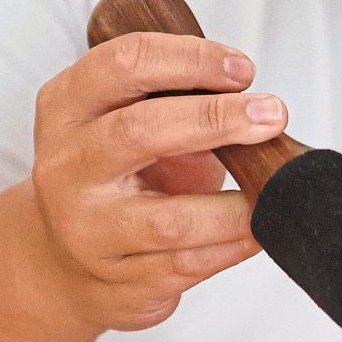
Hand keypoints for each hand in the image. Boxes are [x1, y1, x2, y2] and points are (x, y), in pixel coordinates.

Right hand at [29, 31, 288, 330]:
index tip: (243, 69)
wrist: (66, 265)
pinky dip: (235, 244)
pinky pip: (191, 264)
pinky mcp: (120, 282)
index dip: (189, 59)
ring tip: (276, 189)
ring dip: (236, 206)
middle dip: (217, 119)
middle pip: (141, 131)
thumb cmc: (117, 182)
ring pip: (171, 220)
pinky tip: (259, 229)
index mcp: (67, 109)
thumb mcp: (128, 127)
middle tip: (271, 115)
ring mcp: (89, 230)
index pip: (123, 65)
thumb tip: (256, 106)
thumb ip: (176, 106)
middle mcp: (67, 168)